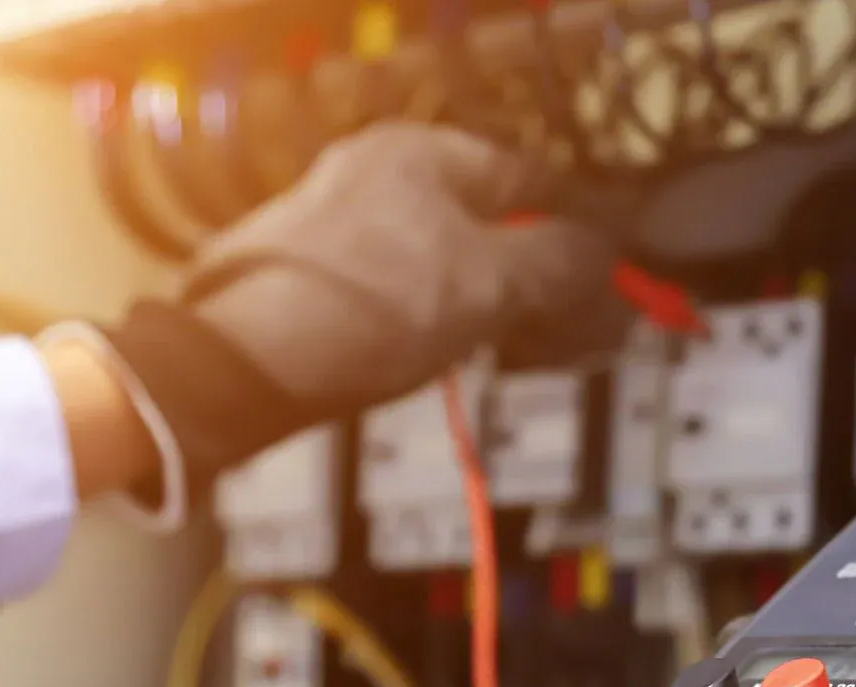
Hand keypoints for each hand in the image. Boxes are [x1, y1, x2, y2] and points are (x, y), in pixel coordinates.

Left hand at [98, 122, 633, 487]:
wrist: (237, 365)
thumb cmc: (374, 307)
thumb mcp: (486, 284)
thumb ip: (559, 263)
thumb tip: (609, 257)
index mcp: (423, 153)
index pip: (531, 178)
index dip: (582, 229)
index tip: (618, 281)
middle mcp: (380, 173)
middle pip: (491, 221)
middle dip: (542, 278)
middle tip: (581, 334)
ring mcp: (344, 226)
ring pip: (451, 261)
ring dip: (499, 306)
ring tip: (532, 355)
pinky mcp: (318, 278)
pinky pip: (408, 291)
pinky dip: (446, 320)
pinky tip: (460, 359)